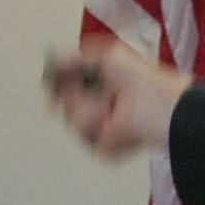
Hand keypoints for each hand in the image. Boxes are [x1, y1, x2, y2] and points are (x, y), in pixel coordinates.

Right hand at [45, 37, 190, 158]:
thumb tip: (53, 61)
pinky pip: (84, 135)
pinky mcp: (105, 147)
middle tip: (82, 90)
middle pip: (63, 106)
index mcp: (103, 89)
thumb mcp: (106, 57)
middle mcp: (101, 110)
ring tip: (107, 104)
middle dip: (70, 95)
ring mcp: (102, 130)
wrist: (156, 105)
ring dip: (85, 107)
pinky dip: (94, 122)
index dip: (57, 86)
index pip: (69, 89)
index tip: (48, 82)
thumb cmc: (138, 78)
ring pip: (71, 121)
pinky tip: (111, 120)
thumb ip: (75, 58)